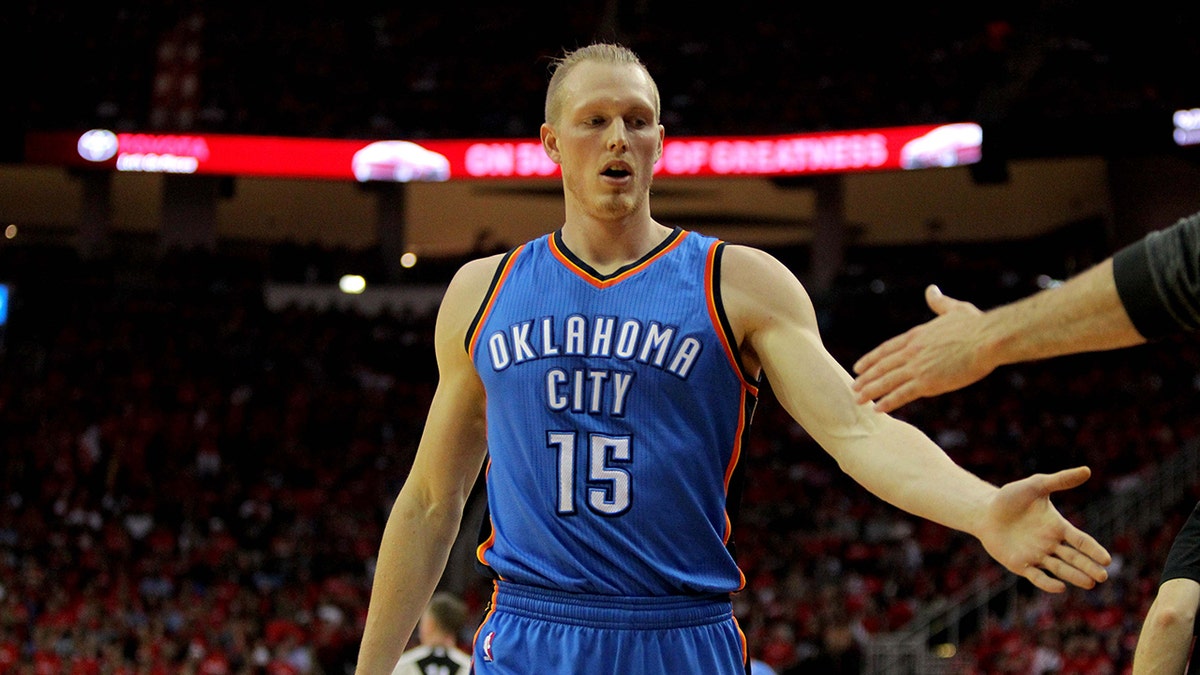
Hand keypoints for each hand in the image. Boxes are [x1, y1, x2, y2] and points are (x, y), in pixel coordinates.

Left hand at [852, 285, 989, 411]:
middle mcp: (912, 351)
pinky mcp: (928, 382)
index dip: (871, 359)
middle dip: (866, 377)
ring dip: (871, 391)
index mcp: (917, 335)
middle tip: (853, 387)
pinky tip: (877, 408)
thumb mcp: (955, 309)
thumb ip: (939, 303)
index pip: (887, 348)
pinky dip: (888, 402)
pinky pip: (902, 394)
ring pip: (887, 381)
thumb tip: (931, 290)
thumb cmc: (976, 325)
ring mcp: (918, 367)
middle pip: (882, 366)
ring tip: (858, 399)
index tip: (859, 366)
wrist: (988, 340)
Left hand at [976, 466, 1110, 592]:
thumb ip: (1060, 480)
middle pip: (1074, 558)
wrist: (984, 511)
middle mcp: (1051, 544)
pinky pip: (1037, 576)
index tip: (1106, 559)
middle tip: (1102, 577)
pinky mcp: (1021, 564)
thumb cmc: (1010, 497)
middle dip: (1089, 567)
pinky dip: (1048, 583)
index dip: (1093, 550)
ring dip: (1075, 576)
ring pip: (1060, 569)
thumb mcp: (1035, 486)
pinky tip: (1060, 587)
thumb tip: (1087, 470)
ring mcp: (1037, 555)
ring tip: (1090, 583)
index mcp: (1058, 527)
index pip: (1081, 541)